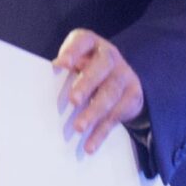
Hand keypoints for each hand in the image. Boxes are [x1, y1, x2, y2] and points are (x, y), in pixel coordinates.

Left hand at [52, 29, 144, 154]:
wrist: (122, 79)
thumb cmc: (88, 70)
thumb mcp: (78, 63)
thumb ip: (65, 68)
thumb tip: (53, 74)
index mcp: (92, 44)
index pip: (83, 41)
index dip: (73, 51)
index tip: (62, 64)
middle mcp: (110, 57)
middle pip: (102, 67)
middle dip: (87, 83)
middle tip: (73, 100)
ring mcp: (124, 75)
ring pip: (110, 93)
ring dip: (94, 112)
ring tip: (79, 127)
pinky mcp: (133, 96)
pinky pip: (116, 115)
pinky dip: (101, 132)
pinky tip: (90, 145)